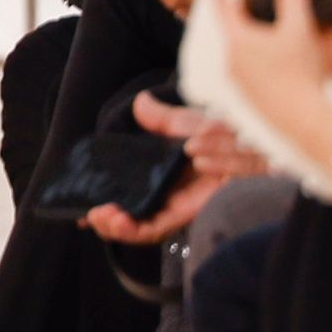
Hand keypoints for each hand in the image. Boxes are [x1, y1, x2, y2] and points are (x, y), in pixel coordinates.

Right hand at [89, 91, 268, 239]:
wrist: (251, 143)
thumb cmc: (224, 135)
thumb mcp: (184, 124)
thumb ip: (159, 119)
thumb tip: (141, 104)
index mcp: (161, 178)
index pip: (128, 195)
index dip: (105, 203)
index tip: (81, 204)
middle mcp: (166, 197)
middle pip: (131, 218)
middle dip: (106, 221)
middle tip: (88, 214)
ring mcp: (176, 207)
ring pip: (140, 228)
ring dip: (116, 227)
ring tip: (100, 217)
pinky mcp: (187, 214)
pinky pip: (157, 228)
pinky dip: (136, 227)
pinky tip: (120, 218)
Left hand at [218, 0, 331, 167]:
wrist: (305, 120)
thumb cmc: (300, 73)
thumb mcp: (300, 29)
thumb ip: (293, 2)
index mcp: (238, 40)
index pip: (226, 10)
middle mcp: (232, 62)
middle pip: (233, 34)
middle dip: (241, 22)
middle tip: (249, 11)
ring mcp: (240, 84)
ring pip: (242, 57)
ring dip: (253, 46)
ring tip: (270, 40)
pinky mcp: (252, 101)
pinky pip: (253, 75)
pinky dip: (262, 66)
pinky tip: (281, 70)